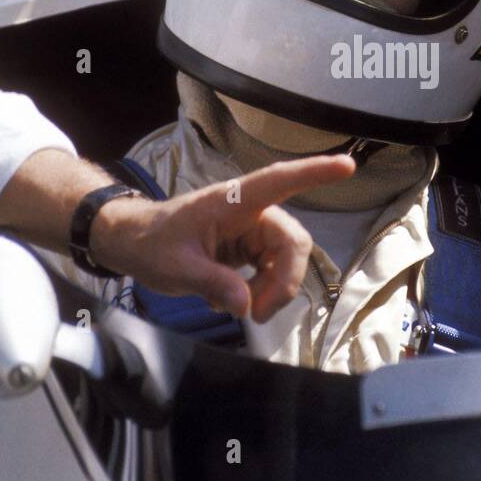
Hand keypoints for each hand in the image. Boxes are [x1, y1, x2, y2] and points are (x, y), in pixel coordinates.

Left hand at [90, 154, 355, 321]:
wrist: (134, 244)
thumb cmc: (151, 243)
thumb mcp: (176, 267)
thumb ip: (212, 283)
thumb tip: (246, 306)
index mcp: (232, 201)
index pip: (279, 181)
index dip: (314, 172)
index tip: (346, 165)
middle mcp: (250, 211)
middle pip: (292, 242)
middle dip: (284, 281)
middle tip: (257, 314)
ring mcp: (253, 230)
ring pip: (286, 261)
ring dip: (271, 291)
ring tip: (239, 309)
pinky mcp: (251, 248)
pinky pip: (274, 270)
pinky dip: (261, 292)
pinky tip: (234, 300)